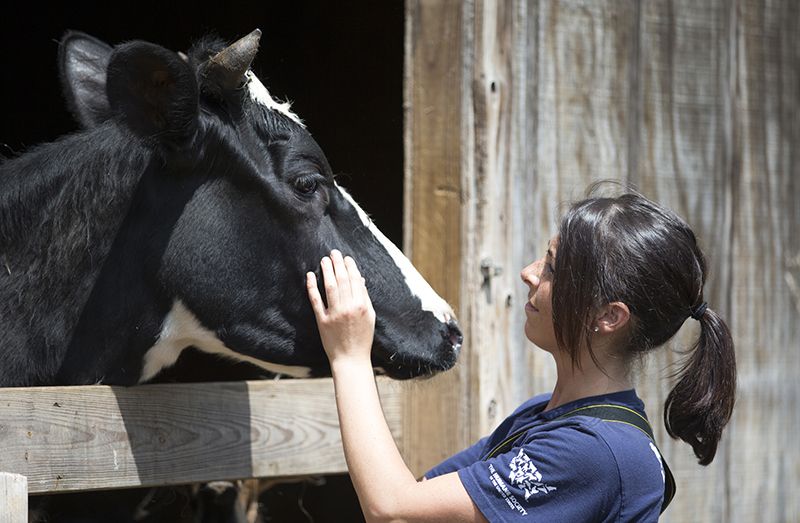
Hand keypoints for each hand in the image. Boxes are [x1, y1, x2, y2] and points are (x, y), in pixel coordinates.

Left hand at [306, 250, 375, 365]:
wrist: (351, 358)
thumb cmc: (362, 338)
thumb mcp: (369, 316)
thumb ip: (364, 298)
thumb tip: (360, 280)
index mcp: (362, 306)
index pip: (355, 281)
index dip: (350, 267)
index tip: (346, 258)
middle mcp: (348, 308)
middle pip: (342, 280)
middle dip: (338, 264)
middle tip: (333, 252)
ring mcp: (334, 314)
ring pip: (330, 287)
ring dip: (327, 271)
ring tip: (324, 260)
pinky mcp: (322, 321)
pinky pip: (316, 301)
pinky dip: (312, 287)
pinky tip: (310, 276)